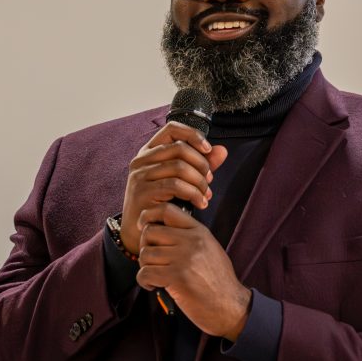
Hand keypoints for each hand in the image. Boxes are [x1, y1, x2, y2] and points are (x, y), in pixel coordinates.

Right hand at [120, 121, 227, 254]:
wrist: (141, 232)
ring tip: (206, 195)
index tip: (208, 149)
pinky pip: (175, 186)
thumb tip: (222, 151)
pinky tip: (200, 203)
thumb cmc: (162, 203)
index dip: (193, 134)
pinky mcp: (142, 192)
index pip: (171, 129)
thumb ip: (201, 164)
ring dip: (200, 182)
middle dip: (202, 164)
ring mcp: (139, 175)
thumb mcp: (182, 180)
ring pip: (179, 167)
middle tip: (210, 180)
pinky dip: (193, 194)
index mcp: (150, 151)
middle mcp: (141, 160)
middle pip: (180, 148)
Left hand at [135, 202, 250, 339]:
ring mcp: (184, 258)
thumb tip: (163, 229)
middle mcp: (192, 241)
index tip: (143, 226)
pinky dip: (145, 281)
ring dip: (146, 267)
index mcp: (199, 232)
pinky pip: (145, 273)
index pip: (167, 210)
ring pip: (145, 254)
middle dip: (145, 247)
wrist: (230, 306)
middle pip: (149, 232)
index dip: (149, 215)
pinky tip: (155, 286)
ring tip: (157, 276)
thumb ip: (190, 237)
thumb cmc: (218, 282)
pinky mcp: (176, 277)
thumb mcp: (210, 249)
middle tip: (153, 261)